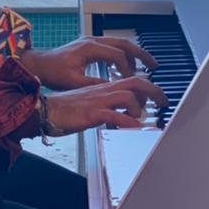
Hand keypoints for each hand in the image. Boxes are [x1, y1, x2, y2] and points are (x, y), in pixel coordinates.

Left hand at [20, 37, 157, 90]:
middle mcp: (92, 41)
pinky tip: (128, 65)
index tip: (133, 81)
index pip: (117, 55)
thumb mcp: (74, 82)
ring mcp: (91, 41)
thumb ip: (94, 85)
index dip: (128, 69)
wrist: (37, 64)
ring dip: (135, 53)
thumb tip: (112, 90)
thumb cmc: (51, 72)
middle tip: (154, 66)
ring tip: (147, 65)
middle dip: (141, 54)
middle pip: (124, 44)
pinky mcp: (89, 46)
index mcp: (89, 48)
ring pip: (120, 43)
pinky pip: (112, 46)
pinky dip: (124, 54)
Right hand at [44, 77, 168, 133]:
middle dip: (154, 90)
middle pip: (135, 83)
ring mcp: (98, 101)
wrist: (44, 110)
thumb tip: (119, 117)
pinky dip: (127, 122)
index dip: (147, 87)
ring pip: (127, 96)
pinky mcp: (91, 113)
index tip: (156, 96)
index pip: (130, 80)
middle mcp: (103, 91)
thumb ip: (106, 108)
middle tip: (164, 101)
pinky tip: (131, 128)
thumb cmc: (64, 109)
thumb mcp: (89, 105)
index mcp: (103, 87)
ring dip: (138, 107)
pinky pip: (114, 115)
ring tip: (139, 118)